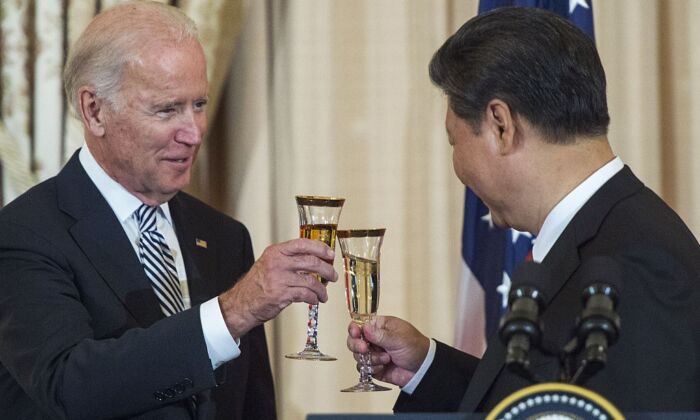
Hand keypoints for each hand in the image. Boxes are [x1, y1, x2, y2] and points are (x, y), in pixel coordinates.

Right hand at [219, 238, 336, 336]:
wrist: (241, 303)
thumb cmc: (257, 285)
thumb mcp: (270, 264)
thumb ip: (289, 259)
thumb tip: (315, 259)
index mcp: (276, 252)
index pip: (303, 244)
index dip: (320, 248)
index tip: (330, 254)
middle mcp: (277, 263)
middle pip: (311, 262)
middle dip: (327, 270)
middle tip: (332, 275)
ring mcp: (279, 278)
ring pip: (311, 280)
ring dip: (321, 289)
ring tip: (324, 294)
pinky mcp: (281, 294)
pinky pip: (305, 294)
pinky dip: (313, 298)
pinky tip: (314, 300)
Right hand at [346, 315, 429, 386]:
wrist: (422, 370)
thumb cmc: (416, 348)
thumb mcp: (399, 339)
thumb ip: (380, 335)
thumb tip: (364, 327)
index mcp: (380, 327)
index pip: (360, 324)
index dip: (354, 329)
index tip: (355, 333)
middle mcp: (374, 339)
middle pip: (353, 340)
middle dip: (357, 345)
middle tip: (365, 348)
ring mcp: (373, 353)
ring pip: (358, 356)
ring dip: (371, 358)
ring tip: (386, 359)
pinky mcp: (374, 367)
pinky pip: (363, 368)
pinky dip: (372, 368)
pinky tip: (383, 367)